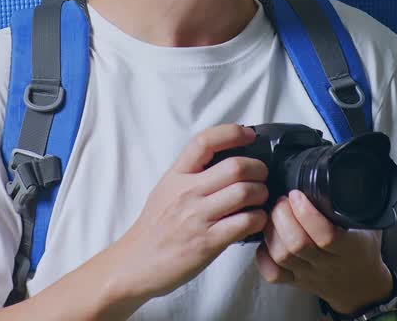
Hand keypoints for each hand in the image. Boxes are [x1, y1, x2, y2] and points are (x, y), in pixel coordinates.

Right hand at [108, 124, 269, 304]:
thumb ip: (191, 174)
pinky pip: (245, 222)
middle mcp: (187, 192)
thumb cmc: (154, 228)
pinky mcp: (208, 243)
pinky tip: (255, 221)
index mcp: (176, 175)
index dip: (232, 133)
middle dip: (258, 169)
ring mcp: (197, 217)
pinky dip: (258, 219)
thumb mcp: (166, 190)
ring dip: (261, 194)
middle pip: (235, 166)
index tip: (249, 135)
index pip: (205, 141)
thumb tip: (226, 160)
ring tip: (259, 199)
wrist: (135, 263)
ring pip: (245, 192)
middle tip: (261, 176)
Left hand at [255, 190, 392, 314]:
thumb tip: (348, 169)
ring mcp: (309, 274)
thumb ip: (360, 201)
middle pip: (297, 245)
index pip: (326, 235)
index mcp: (350, 248)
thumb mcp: (371, 223)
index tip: (297, 193)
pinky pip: (272, 273)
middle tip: (283, 199)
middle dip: (282, 216)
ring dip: (271, 230)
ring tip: (274, 213)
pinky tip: (268, 238)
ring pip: (281, 257)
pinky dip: (263, 254)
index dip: (307, 213)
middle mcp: (327, 264)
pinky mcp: (295, 281)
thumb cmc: (364, 249)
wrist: (362, 287)